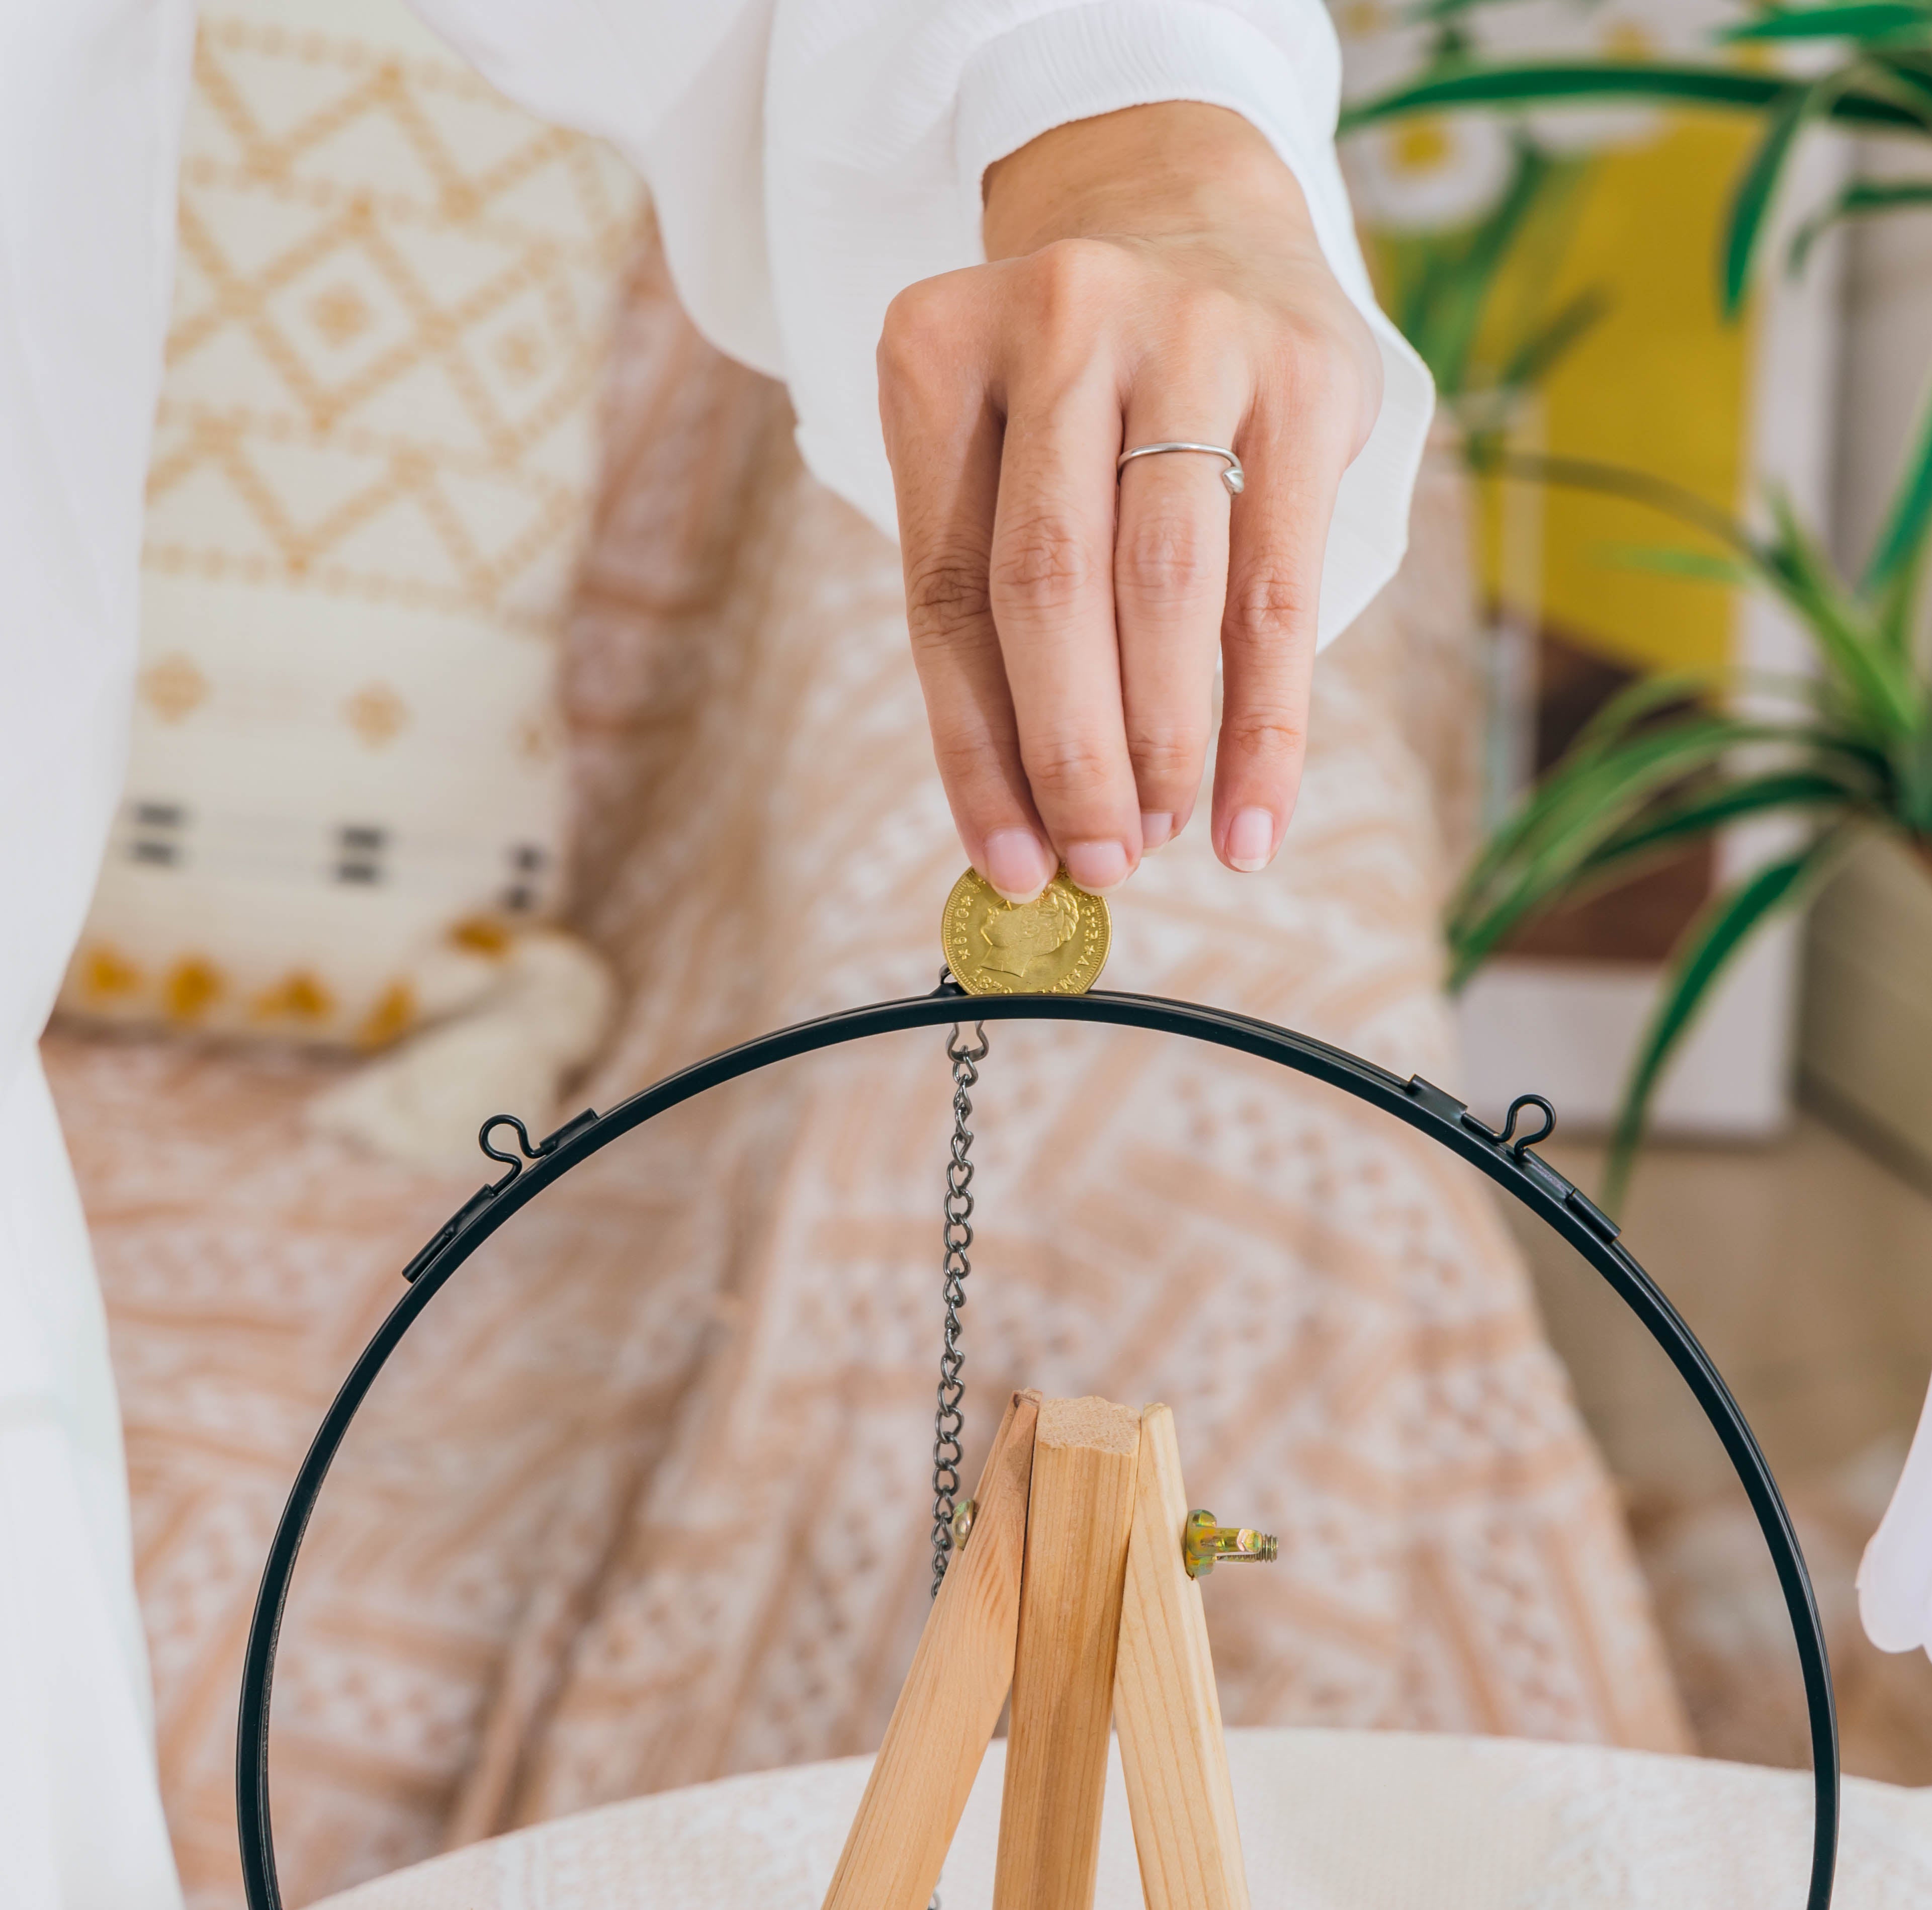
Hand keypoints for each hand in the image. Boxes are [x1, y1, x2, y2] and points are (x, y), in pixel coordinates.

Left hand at [878, 102, 1382, 900]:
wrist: (1190, 209)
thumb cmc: (1074, 386)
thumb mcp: (997, 455)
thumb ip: (998, 605)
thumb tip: (1025, 815)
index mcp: (938, 350)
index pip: (947, 592)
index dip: (974, 749)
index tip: (1005, 864)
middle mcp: (1057, 323)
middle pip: (1048, 589)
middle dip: (1068, 757)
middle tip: (1092, 866)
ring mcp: (1187, 335)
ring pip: (1164, 589)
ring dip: (1161, 746)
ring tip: (1159, 838)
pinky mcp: (1301, 374)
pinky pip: (1279, 589)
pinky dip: (1264, 725)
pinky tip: (1253, 819)